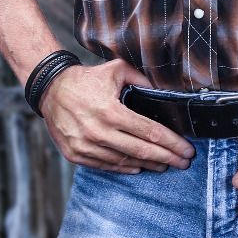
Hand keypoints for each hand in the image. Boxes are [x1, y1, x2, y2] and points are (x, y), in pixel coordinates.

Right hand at [41, 58, 195, 173]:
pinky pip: (106, 165)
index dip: (172, 144)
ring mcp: (85, 146)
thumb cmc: (85, 80)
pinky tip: (139, 167)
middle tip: (183, 162)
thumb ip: (141, 79)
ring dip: (149, 165)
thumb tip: (164, 91)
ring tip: (165, 165)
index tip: (187, 150)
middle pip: (142, 151)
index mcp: (110, 111)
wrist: (50, 90)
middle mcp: (98, 131)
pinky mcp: (75, 154)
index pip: (149, 132)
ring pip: (125, 161)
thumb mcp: (115, 70)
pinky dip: (125, 167)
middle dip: (167, 158)